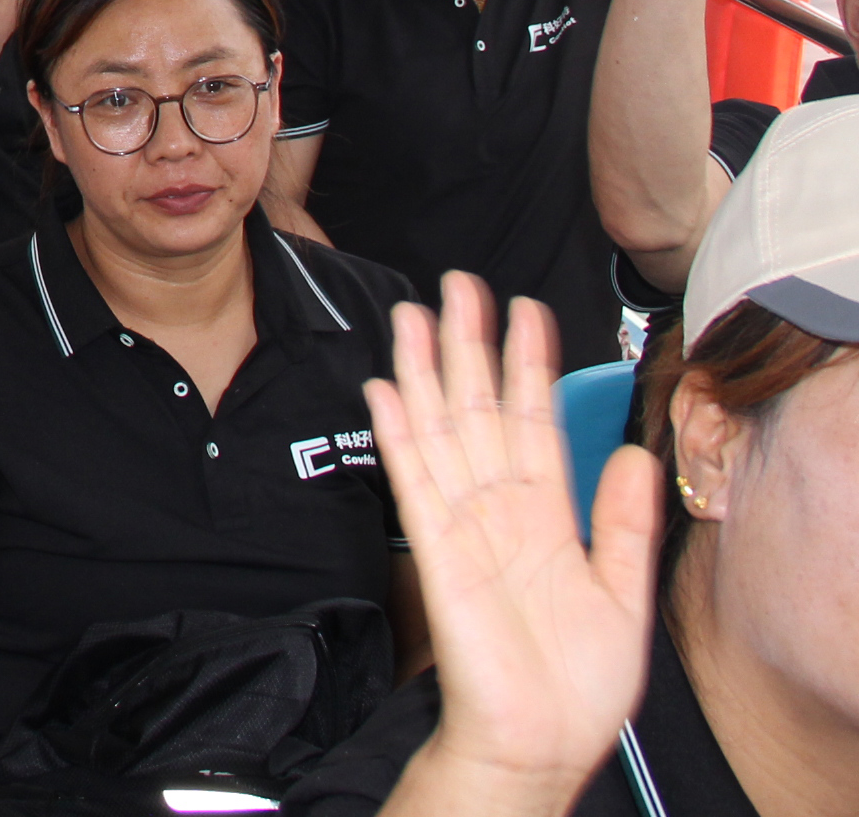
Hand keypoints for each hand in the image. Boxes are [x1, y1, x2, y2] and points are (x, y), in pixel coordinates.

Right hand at [367, 277, 659, 802]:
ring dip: (425, 371)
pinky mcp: (438, 549)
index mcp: (546, 515)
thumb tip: (636, 453)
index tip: (526, 308)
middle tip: (460, 283)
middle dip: (469, 345)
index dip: (529, 364)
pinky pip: (416, 479)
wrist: (539, 739)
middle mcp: (500, 508)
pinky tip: (388, 389)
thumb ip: (625, 522)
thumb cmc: (577, 684)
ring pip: (441, 429)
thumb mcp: (624, 595)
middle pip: (479, 409)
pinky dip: (400, 432)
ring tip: (414, 313)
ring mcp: (464, 524)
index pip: (534, 420)